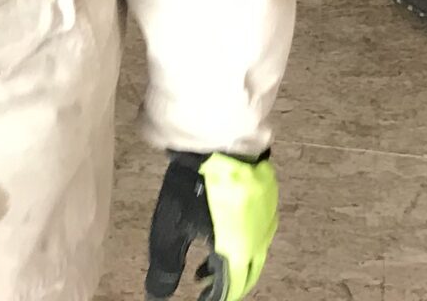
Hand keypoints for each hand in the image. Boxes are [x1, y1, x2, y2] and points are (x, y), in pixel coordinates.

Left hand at [146, 151, 279, 300]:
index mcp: (237, 253)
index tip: (199, 300)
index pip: (228, 290)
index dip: (212, 299)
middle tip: (204, 288)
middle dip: (225, 285)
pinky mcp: (269, 198)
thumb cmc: (193, 187)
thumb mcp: (171, 231)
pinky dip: (242, 241)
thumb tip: (157, 297)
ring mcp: (268, 218)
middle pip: (246, 275)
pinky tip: (225, 231)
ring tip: (207, 263)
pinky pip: (259, 231)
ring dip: (233, 264)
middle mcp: (259, 241)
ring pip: (254, 253)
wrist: (220, 140)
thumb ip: (165, 269)